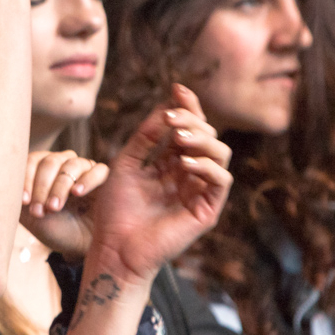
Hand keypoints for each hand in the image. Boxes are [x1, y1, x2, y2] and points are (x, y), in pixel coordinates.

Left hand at [20, 150, 108, 256]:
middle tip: (40, 210)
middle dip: (42, 186)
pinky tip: (77, 193)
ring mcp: (84, 169)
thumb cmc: (54, 229)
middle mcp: (63, 164)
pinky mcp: (105, 178)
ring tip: (55, 207)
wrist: (79, 247)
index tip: (23, 201)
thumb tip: (4, 181)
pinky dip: (87, 179)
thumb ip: (19, 198)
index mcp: (42, 169)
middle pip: (50, 162)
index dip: (26, 179)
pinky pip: (98, 170)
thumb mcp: (32, 216)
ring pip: (71, 165)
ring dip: (60, 186)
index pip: (32, 161)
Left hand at [85, 85, 231, 285]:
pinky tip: (184, 162)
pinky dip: (206, 166)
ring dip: (201, 139)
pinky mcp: (206, 211)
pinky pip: (221, 181)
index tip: (177, 88)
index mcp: (171, 163)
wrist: (114, 246)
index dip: (187, 107)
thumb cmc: (116, 209)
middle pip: (207, 136)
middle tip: (171, 118)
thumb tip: (166, 108)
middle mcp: (189, 175)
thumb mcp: (126, 164)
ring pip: (220, 154)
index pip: (188, 129)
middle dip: (192, 120)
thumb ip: (145, 138)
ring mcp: (200, 192)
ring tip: (178, 137)